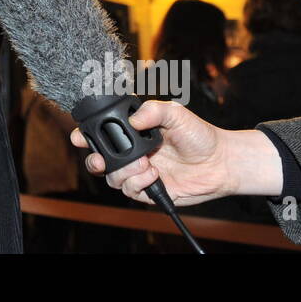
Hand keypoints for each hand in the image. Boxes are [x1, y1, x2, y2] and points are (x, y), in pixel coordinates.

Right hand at [69, 100, 246, 206]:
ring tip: (145, 164)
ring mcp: (138, 172)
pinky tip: (154, 174)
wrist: (220, 162)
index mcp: (132, 133)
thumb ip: (153, 110)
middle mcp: (131, 154)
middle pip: (98, 160)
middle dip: (95, 161)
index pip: (102, 135)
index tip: (80, 137)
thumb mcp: (176, 114)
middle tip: (102, 160)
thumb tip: (133, 119)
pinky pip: (130, 190)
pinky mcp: (148, 191)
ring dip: (124, 171)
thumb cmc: (199, 135)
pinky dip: (138, 182)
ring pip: (112, 178)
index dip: (86, 136)